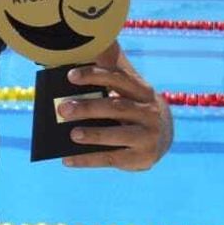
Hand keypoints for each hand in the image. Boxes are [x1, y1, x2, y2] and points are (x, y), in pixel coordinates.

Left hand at [57, 45, 172, 170]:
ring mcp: (148, 136)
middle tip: (63, 109)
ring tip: (72, 134)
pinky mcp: (142, 158)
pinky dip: (88, 159)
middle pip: (117, 107)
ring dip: (94, 135)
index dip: (94, 75)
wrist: (161, 136)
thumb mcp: (126, 91)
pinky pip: (111, 158)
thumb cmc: (131, 108)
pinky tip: (67, 159)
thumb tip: (80, 65)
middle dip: (89, 108)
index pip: (118, 78)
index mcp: (142, 91)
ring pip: (118, 134)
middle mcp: (149, 112)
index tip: (70, 75)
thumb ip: (107, 76)